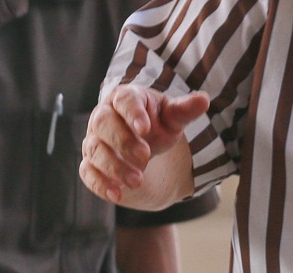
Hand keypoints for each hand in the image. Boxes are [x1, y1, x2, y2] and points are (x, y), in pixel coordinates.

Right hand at [80, 85, 208, 206]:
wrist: (144, 141)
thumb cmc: (157, 122)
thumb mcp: (173, 116)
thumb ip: (185, 109)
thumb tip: (204, 100)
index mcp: (124, 98)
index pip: (124, 100)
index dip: (132, 113)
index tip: (146, 129)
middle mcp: (103, 116)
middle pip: (104, 125)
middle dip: (124, 141)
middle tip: (146, 156)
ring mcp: (94, 140)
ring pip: (96, 151)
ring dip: (115, 167)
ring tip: (138, 180)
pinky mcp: (90, 163)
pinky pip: (88, 173)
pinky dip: (101, 184)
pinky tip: (117, 194)